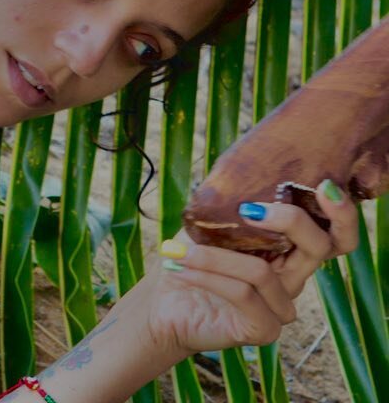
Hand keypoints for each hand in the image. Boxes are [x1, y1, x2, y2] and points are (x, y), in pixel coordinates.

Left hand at [146, 179, 358, 356]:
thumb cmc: (187, 261)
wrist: (161, 306)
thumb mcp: (208, 224)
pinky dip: (207, 276)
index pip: (333, 234)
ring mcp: (280, 307)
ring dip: (213, 257)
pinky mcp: (263, 328)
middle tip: (248, 209)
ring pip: (261, 271)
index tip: (323, 185)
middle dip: (291, 220)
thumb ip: (229, 204)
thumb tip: (233, 173)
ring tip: (177, 250)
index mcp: (287, 251)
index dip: (340, 212)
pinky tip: (178, 267)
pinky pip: (243, 294)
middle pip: (318, 247)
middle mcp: (292, 278)